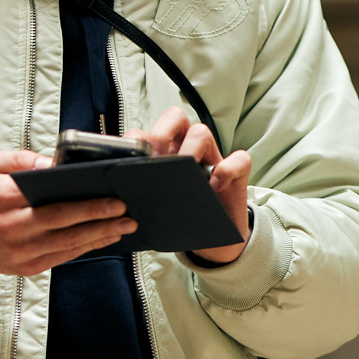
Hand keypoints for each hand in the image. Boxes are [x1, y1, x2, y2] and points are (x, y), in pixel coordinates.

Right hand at [0, 149, 133, 278]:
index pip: (50, 200)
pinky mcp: (28, 267)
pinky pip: (64, 257)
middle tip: (124, 210)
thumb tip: (52, 162)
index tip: (109, 194)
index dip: (83, 200)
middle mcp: (14, 228)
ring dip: (100, 235)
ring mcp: (22, 251)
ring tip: (124, 225)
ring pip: (68, 243)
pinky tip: (105, 237)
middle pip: (64, 223)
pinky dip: (87, 247)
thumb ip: (20, 159)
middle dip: (98, 217)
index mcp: (5, 199)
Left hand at [143, 106, 251, 264]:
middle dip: (162, 133)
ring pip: (202, 132)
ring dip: (190, 148)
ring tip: (184, 172)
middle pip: (174, 118)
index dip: (137, 140)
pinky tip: (214, 187)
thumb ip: (143, 193)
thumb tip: (119, 194)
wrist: (214, 241)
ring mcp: (213, 158)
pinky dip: (226, 170)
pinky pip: (238, 160)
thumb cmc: (183, 218)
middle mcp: (186, 149)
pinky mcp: (237, 173)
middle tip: (157, 160)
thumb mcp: (159, 207)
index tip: (132, 163)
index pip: (147, 132)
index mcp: (164, 154)